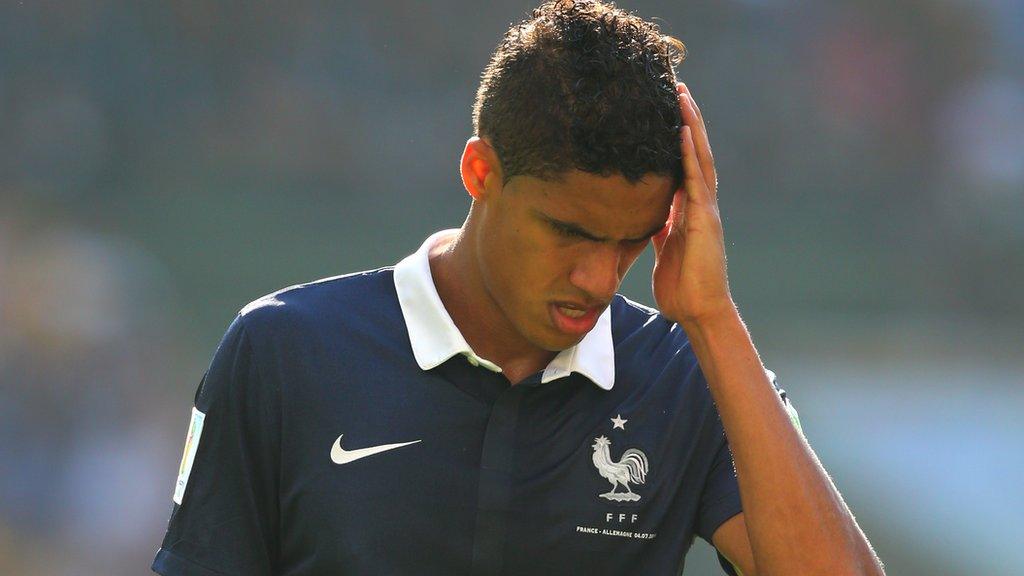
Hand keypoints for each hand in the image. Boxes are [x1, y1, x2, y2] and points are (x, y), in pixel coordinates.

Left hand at [652, 83, 734, 324]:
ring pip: (700, 158)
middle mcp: (700, 204)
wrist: (698, 311)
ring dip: (691, 126)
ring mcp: (706, 210)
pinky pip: (697, 181)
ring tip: (681, 95)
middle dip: (686, 119)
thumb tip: (644, 214)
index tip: (666, 108)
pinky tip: (683, 132)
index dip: (677, 135)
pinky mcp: (705, 220)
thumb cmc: (681, 285)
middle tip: (675, 86)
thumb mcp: (663, 248)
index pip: (683, 163)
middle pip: (695, 152)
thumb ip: (658, 227)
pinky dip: (691, 155)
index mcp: (689, 210)